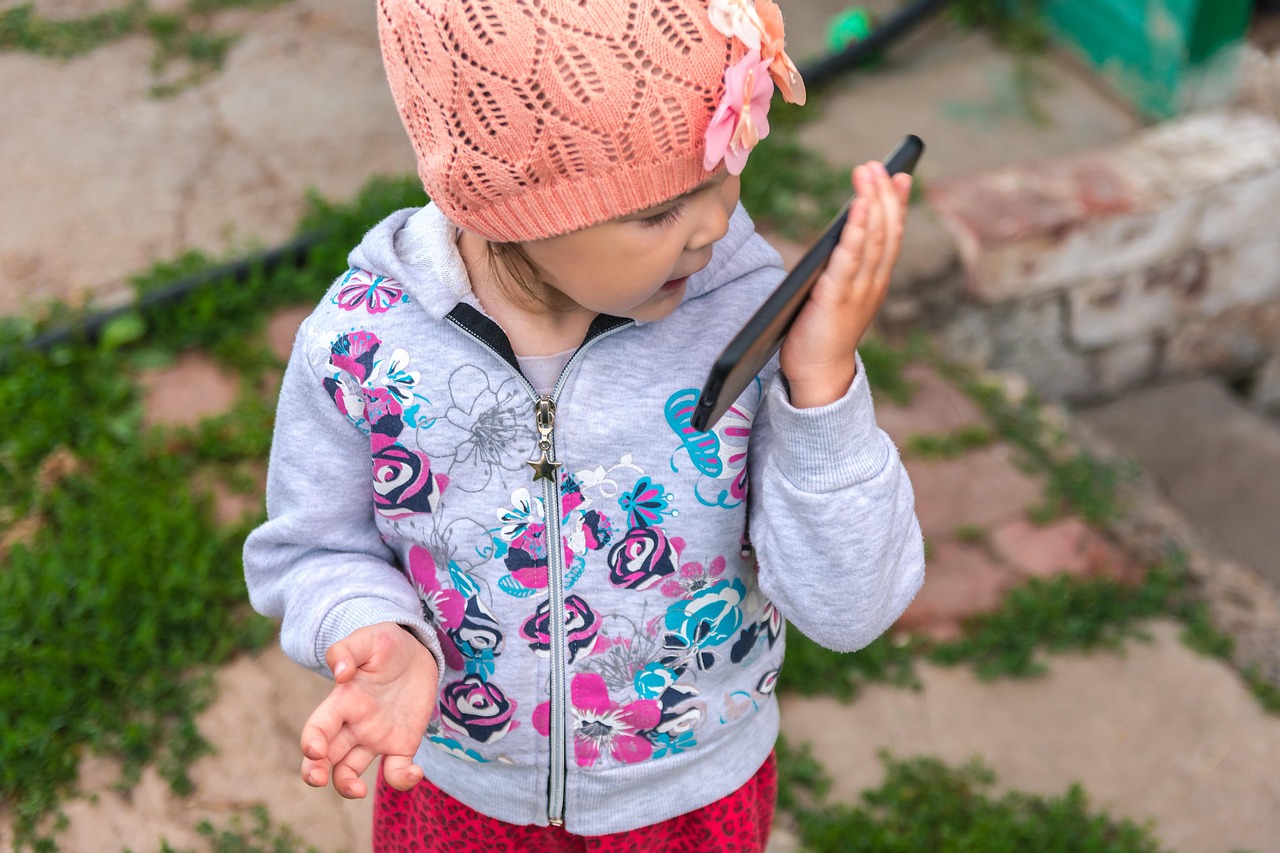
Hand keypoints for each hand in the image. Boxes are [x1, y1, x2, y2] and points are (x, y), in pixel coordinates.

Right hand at [300, 622, 439, 797]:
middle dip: (314, 772)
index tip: (315, 750)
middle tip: (319, 779)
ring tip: (359, 792)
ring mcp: (375, 738)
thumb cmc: (386, 644)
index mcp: (342, 701)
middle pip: (324, 757)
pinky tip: (414, 772)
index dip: (311, 741)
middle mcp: (353, 725)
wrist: (417, 652)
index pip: (317, 727)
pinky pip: (395, 771)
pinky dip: (401, 780)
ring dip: (347, 786)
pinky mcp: (401, 745)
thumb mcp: (368, 639)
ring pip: (349, 771)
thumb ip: (348, 650)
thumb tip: (339, 673)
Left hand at [780, 160, 911, 407]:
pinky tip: (858, 206)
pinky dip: (857, 229)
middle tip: (879, 164)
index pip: (891, 237)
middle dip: (884, 194)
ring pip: (872, 239)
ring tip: (869, 173)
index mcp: (875, 283)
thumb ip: (844, 270)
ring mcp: (858, 291)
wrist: (817, 374)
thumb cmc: (822, 333)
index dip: (897, 204)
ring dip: (873, 202)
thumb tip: (839, 236)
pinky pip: (849, 256)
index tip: (901, 175)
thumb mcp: (840, 296)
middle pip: (885, 231)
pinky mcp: (836, 297)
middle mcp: (873, 284)